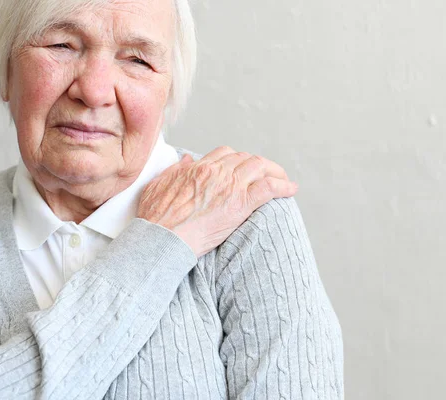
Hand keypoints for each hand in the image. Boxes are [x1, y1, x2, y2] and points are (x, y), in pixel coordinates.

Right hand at [137, 146, 297, 256]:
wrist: (160, 239)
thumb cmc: (154, 219)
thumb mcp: (157, 186)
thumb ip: (174, 171)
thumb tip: (188, 160)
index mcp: (197, 168)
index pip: (225, 154)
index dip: (237, 160)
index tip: (242, 169)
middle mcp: (215, 172)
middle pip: (245, 158)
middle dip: (259, 165)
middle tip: (267, 174)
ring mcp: (229, 186)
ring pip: (260, 167)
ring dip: (275, 171)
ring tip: (283, 180)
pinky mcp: (239, 205)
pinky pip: (269, 188)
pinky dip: (283, 186)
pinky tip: (291, 189)